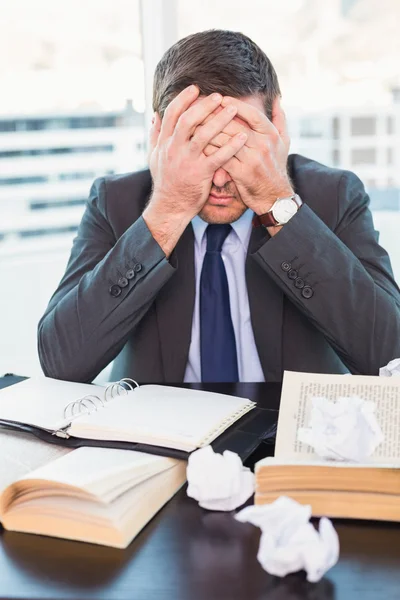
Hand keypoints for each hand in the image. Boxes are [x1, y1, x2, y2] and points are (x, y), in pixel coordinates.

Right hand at [143, 86, 246, 255]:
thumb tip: (155, 114)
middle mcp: (174, 149)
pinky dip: (231, 146)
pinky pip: (218, 157)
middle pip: (188, 120)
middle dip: (204, 106)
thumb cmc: (165, 181)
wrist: (170, 207)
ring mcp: (187, 161)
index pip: (172, 114)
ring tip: (233, 110)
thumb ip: (155, 135)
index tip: (195, 88)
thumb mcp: (154, 156)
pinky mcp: (200, 174)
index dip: (183, 99)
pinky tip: (242, 137)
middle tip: (219, 96)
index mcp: (164, 142)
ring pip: (203, 135)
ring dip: (219, 120)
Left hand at [203, 96, 292, 215]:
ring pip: (225, 141)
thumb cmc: (276, 167)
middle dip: (215, 116)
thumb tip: (276, 98)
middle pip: (234, 125)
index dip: (235, 104)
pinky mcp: (242, 174)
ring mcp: (252, 160)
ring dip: (208, 132)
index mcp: (270, 134)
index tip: (220, 99)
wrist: (275, 197)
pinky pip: (221, 158)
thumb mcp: (284, 142)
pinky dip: (210, 151)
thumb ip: (280, 119)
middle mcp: (262, 145)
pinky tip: (199, 146)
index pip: (251, 113)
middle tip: (200, 109)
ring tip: (194, 125)